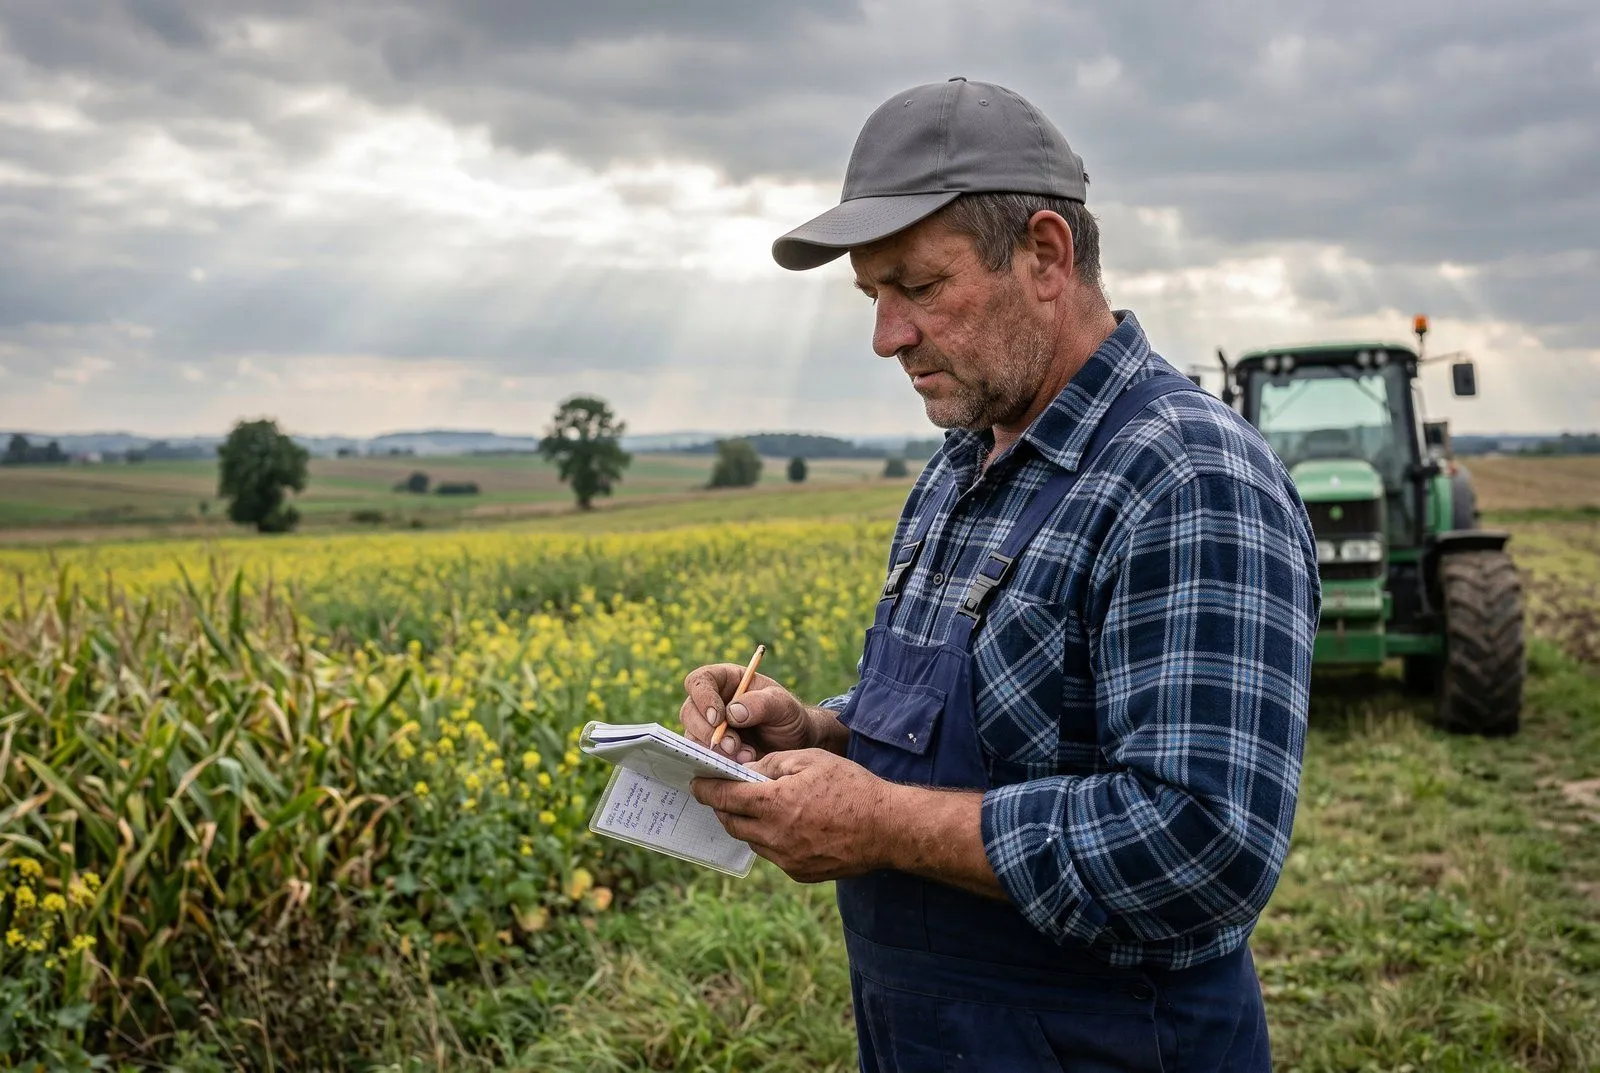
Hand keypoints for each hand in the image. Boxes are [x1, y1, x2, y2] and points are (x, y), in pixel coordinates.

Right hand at [679, 663, 822, 761]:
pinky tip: (743, 763)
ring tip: (746, 755)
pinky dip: (719, 762)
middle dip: (708, 731)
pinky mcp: (712, 749)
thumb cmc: (789, 717)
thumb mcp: (783, 705)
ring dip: (715, 750)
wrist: (795, 745)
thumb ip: (761, 704)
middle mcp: (712, 702)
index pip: (700, 681)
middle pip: (689, 711)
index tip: (718, 718)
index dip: (703, 698)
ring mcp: (709, 727)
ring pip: (692, 736)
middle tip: (732, 745)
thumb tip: (731, 712)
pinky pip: (702, 756)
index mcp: (727, 680)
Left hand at [690, 749, 895, 881]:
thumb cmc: (852, 787)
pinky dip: (770, 839)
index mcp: (775, 803)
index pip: (726, 797)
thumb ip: (773, 764)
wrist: (887, 828)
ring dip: (747, 824)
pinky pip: (773, 854)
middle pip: (732, 823)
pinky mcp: (799, 872)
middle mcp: (775, 836)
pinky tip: (786, 825)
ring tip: (756, 808)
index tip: (696, 784)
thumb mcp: (811, 760)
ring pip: (751, 840)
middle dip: (723, 808)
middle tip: (723, 794)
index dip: (707, 790)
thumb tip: (748, 772)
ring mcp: (786, 859)